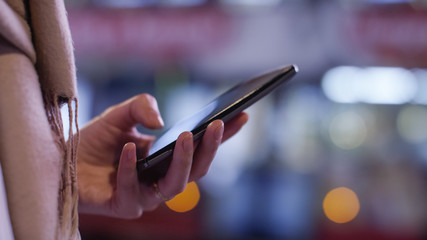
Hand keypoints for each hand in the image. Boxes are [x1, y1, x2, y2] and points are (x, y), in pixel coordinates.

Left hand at [77, 94, 247, 217]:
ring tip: (185, 135)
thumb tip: (161, 121)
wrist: (62, 159)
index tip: (242, 115)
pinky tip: (130, 147)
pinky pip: (133, 189)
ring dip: (183, 161)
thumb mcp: (120, 114)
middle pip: (197, 170)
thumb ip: (141, 107)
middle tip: (217, 125)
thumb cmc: (95, 140)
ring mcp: (146, 195)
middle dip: (210, 149)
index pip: (201, 147)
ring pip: (175, 185)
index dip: (224, 135)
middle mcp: (161, 178)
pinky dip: (131, 168)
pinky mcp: (124, 206)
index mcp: (167, 157)